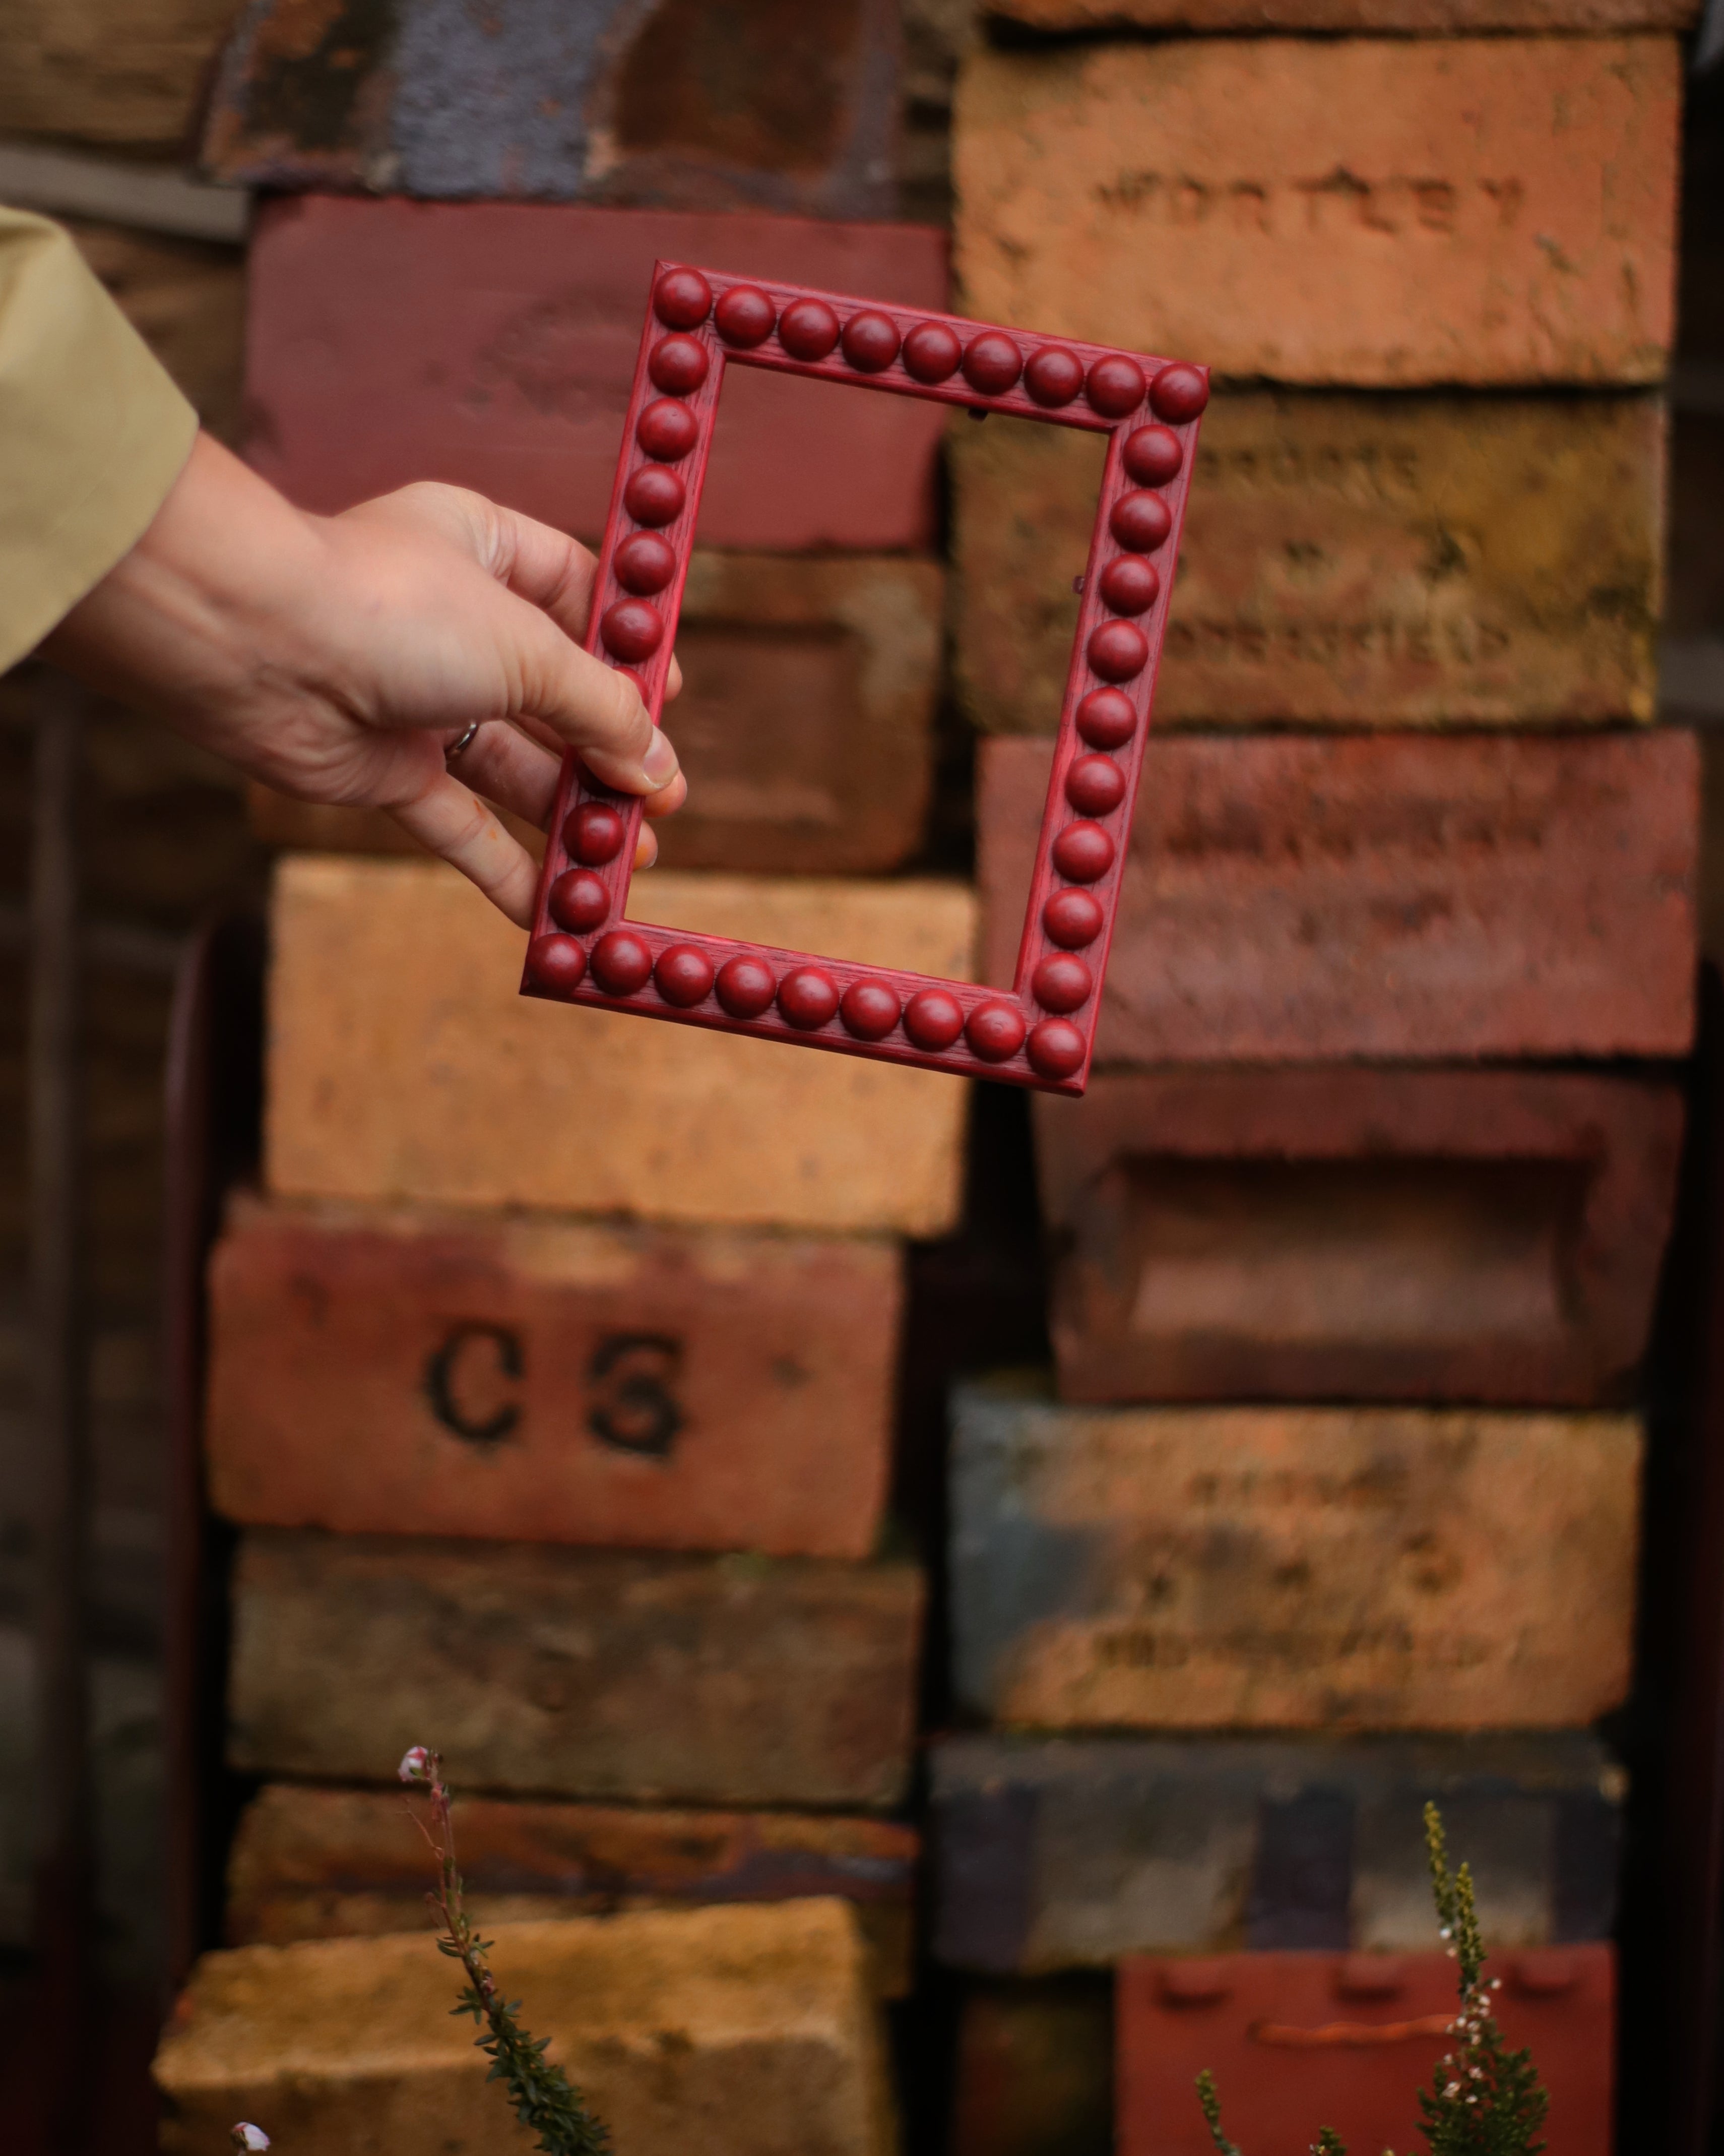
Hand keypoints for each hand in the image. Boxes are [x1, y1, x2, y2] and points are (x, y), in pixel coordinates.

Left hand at [42, 434, 684, 925]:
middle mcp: (454, 620)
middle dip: (610, 753)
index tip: (670, 698)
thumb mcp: (528, 649)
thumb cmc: (391, 608)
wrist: (254, 648)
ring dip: (570, 816)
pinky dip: (505, 868)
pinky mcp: (388, 767)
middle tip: (662, 801)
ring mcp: (419, 698)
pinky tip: (552, 911)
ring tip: (626, 861)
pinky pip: (460, 825)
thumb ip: (600, 711)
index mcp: (484, 547)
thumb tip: (655, 768)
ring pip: (515, 766)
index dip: (625, 647)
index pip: (576, 591)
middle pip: (554, 695)